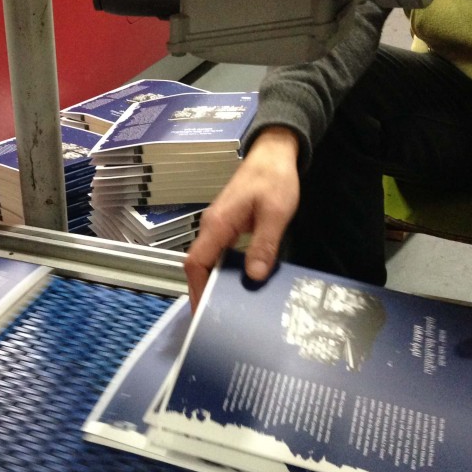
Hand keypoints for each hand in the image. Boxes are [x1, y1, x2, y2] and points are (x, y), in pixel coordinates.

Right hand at [184, 126, 300, 309]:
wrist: (273, 153)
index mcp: (217, 224)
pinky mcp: (225, 225)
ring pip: (207, 260)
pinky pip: (217, 253)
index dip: (196, 288)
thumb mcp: (275, 213)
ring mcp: (216, 225)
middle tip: (216, 318)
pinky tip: (236, 283)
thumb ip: (264, 244)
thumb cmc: (274, 178)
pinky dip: (221, 271)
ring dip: (212, 282)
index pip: (196, 262)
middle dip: (202, 291)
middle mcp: (210, 226)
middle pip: (198, 265)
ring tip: (227, 306)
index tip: (202, 311)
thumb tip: (254, 276)